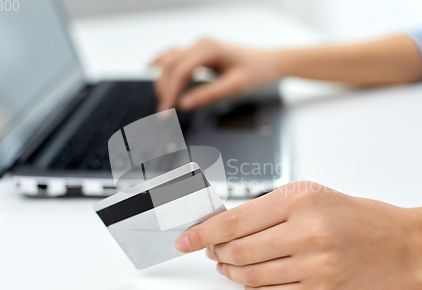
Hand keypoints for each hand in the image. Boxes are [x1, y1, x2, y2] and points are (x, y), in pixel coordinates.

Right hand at [151, 39, 279, 110]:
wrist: (269, 62)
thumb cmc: (256, 72)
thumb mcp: (234, 86)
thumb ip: (208, 95)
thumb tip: (184, 104)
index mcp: (208, 49)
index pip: (179, 71)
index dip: (169, 92)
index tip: (164, 111)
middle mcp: (201, 44)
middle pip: (171, 66)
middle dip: (164, 89)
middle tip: (163, 112)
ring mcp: (199, 46)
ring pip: (171, 61)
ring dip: (163, 79)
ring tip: (161, 101)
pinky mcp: (200, 52)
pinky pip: (176, 56)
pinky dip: (164, 64)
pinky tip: (152, 67)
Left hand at [175, 181, 421, 289]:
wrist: (402, 244)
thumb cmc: (357, 216)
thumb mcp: (311, 195)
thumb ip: (266, 209)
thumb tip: (225, 224)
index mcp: (299, 200)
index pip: (234, 221)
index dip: (202, 232)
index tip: (185, 238)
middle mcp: (305, 232)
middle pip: (237, 251)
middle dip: (216, 252)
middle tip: (212, 250)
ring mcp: (314, 265)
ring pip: (249, 275)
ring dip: (232, 271)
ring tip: (230, 264)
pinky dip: (252, 289)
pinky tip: (253, 280)